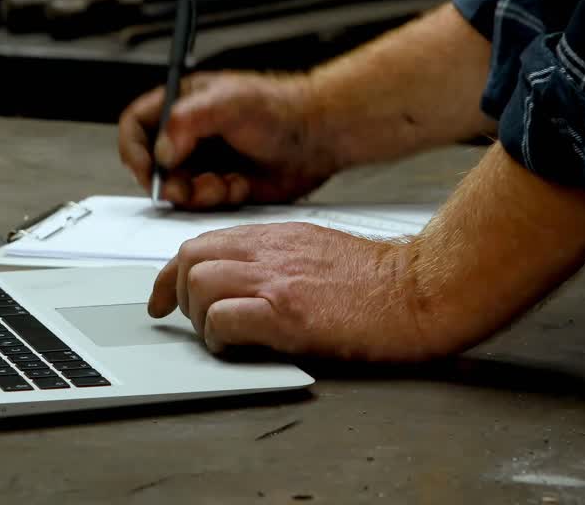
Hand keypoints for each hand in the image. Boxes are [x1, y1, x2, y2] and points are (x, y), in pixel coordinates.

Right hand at [117, 71, 336, 209]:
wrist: (317, 136)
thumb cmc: (280, 107)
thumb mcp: (228, 102)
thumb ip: (186, 121)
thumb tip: (163, 151)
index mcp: (182, 105)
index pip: (136, 126)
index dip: (134, 149)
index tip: (147, 168)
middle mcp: (188, 135)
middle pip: (152, 166)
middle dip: (169, 183)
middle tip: (187, 188)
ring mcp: (204, 162)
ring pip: (177, 191)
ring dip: (197, 194)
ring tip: (223, 184)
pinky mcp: (222, 186)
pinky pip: (204, 205)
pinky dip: (221, 200)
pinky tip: (242, 186)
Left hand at [147, 222, 434, 361]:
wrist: (422, 290)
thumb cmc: (382, 281)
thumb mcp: (319, 251)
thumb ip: (279, 259)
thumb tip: (244, 283)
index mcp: (277, 236)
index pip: (202, 243)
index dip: (172, 272)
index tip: (163, 295)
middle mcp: (270, 252)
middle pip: (190, 258)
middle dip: (177, 292)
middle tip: (192, 321)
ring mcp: (277, 280)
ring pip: (198, 284)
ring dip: (199, 317)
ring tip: (223, 336)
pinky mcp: (288, 312)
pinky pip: (225, 319)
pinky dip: (219, 337)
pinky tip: (239, 347)